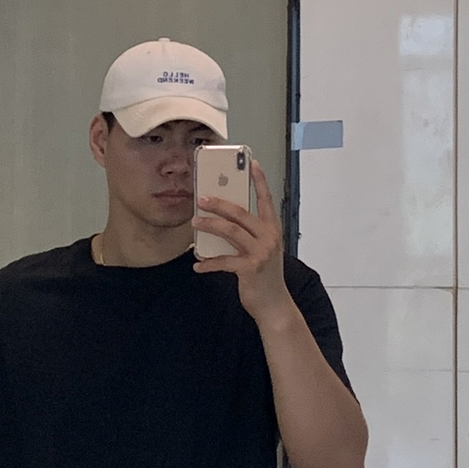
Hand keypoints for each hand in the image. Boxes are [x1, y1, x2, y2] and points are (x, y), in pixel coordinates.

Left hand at [193, 156, 288, 324]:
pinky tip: (198, 265)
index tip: (251, 163)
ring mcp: (261, 253)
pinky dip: (208, 263)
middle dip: (219, 204)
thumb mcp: (261, 250)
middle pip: (241, 213)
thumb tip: (223, 221)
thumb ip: (249, 235)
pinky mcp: (250, 269)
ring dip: (210, 226)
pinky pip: (224, 261)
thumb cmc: (265, 276)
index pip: (266, 200)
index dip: (259, 181)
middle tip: (201, 199)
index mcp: (272, 230)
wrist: (274, 304)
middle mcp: (269, 238)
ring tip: (194, 223)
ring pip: (231, 231)